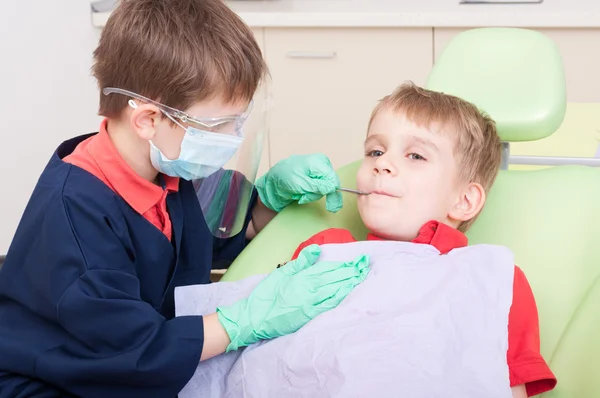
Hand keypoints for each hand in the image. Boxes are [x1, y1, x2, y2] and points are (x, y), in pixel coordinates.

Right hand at [216, 244, 369, 351]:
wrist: (254, 318)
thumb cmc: (265, 296)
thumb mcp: (281, 273)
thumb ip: (300, 262)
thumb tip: (316, 250)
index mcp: (303, 278)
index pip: (330, 269)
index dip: (346, 264)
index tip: (358, 260)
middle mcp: (310, 290)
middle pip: (336, 279)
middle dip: (352, 272)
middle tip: (365, 266)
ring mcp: (311, 304)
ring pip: (336, 291)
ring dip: (350, 283)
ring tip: (361, 277)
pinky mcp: (309, 316)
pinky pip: (329, 305)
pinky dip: (340, 298)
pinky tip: (348, 294)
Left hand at [255, 154, 342, 212]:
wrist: (271, 183)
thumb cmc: (282, 178)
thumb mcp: (298, 183)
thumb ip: (316, 186)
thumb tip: (332, 188)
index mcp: (318, 161)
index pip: (333, 179)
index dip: (332, 193)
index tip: (331, 207)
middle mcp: (321, 166)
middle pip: (330, 185)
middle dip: (316, 194)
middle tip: (303, 197)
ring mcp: (318, 173)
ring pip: (324, 190)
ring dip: (310, 195)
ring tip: (298, 194)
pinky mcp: (315, 181)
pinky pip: (318, 192)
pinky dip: (310, 195)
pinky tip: (301, 194)